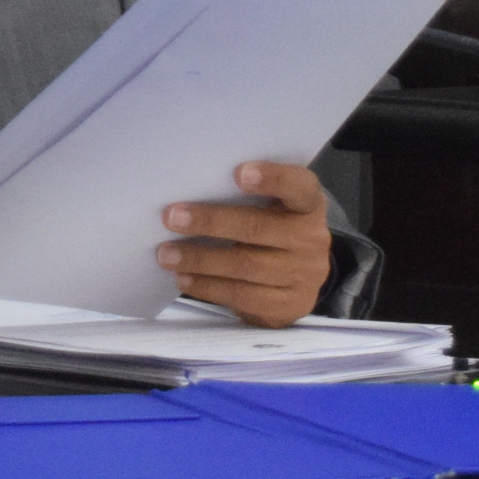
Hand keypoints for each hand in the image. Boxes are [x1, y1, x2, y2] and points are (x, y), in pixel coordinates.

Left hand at [158, 161, 332, 326]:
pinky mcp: (288, 305)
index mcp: (309, 206)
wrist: (299, 283)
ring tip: (167, 254)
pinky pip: (242, 296)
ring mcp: (303, 275)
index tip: (238, 173)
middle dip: (211, 222)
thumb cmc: (275, 232)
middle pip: (258, 228)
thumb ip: (249, 200)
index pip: (299, 186)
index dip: (272, 178)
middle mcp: (311, 239)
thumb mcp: (275, 210)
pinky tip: (185, 279)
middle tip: (172, 217)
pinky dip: (208, 287)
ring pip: (246, 266)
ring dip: (201, 259)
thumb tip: (191, 194)